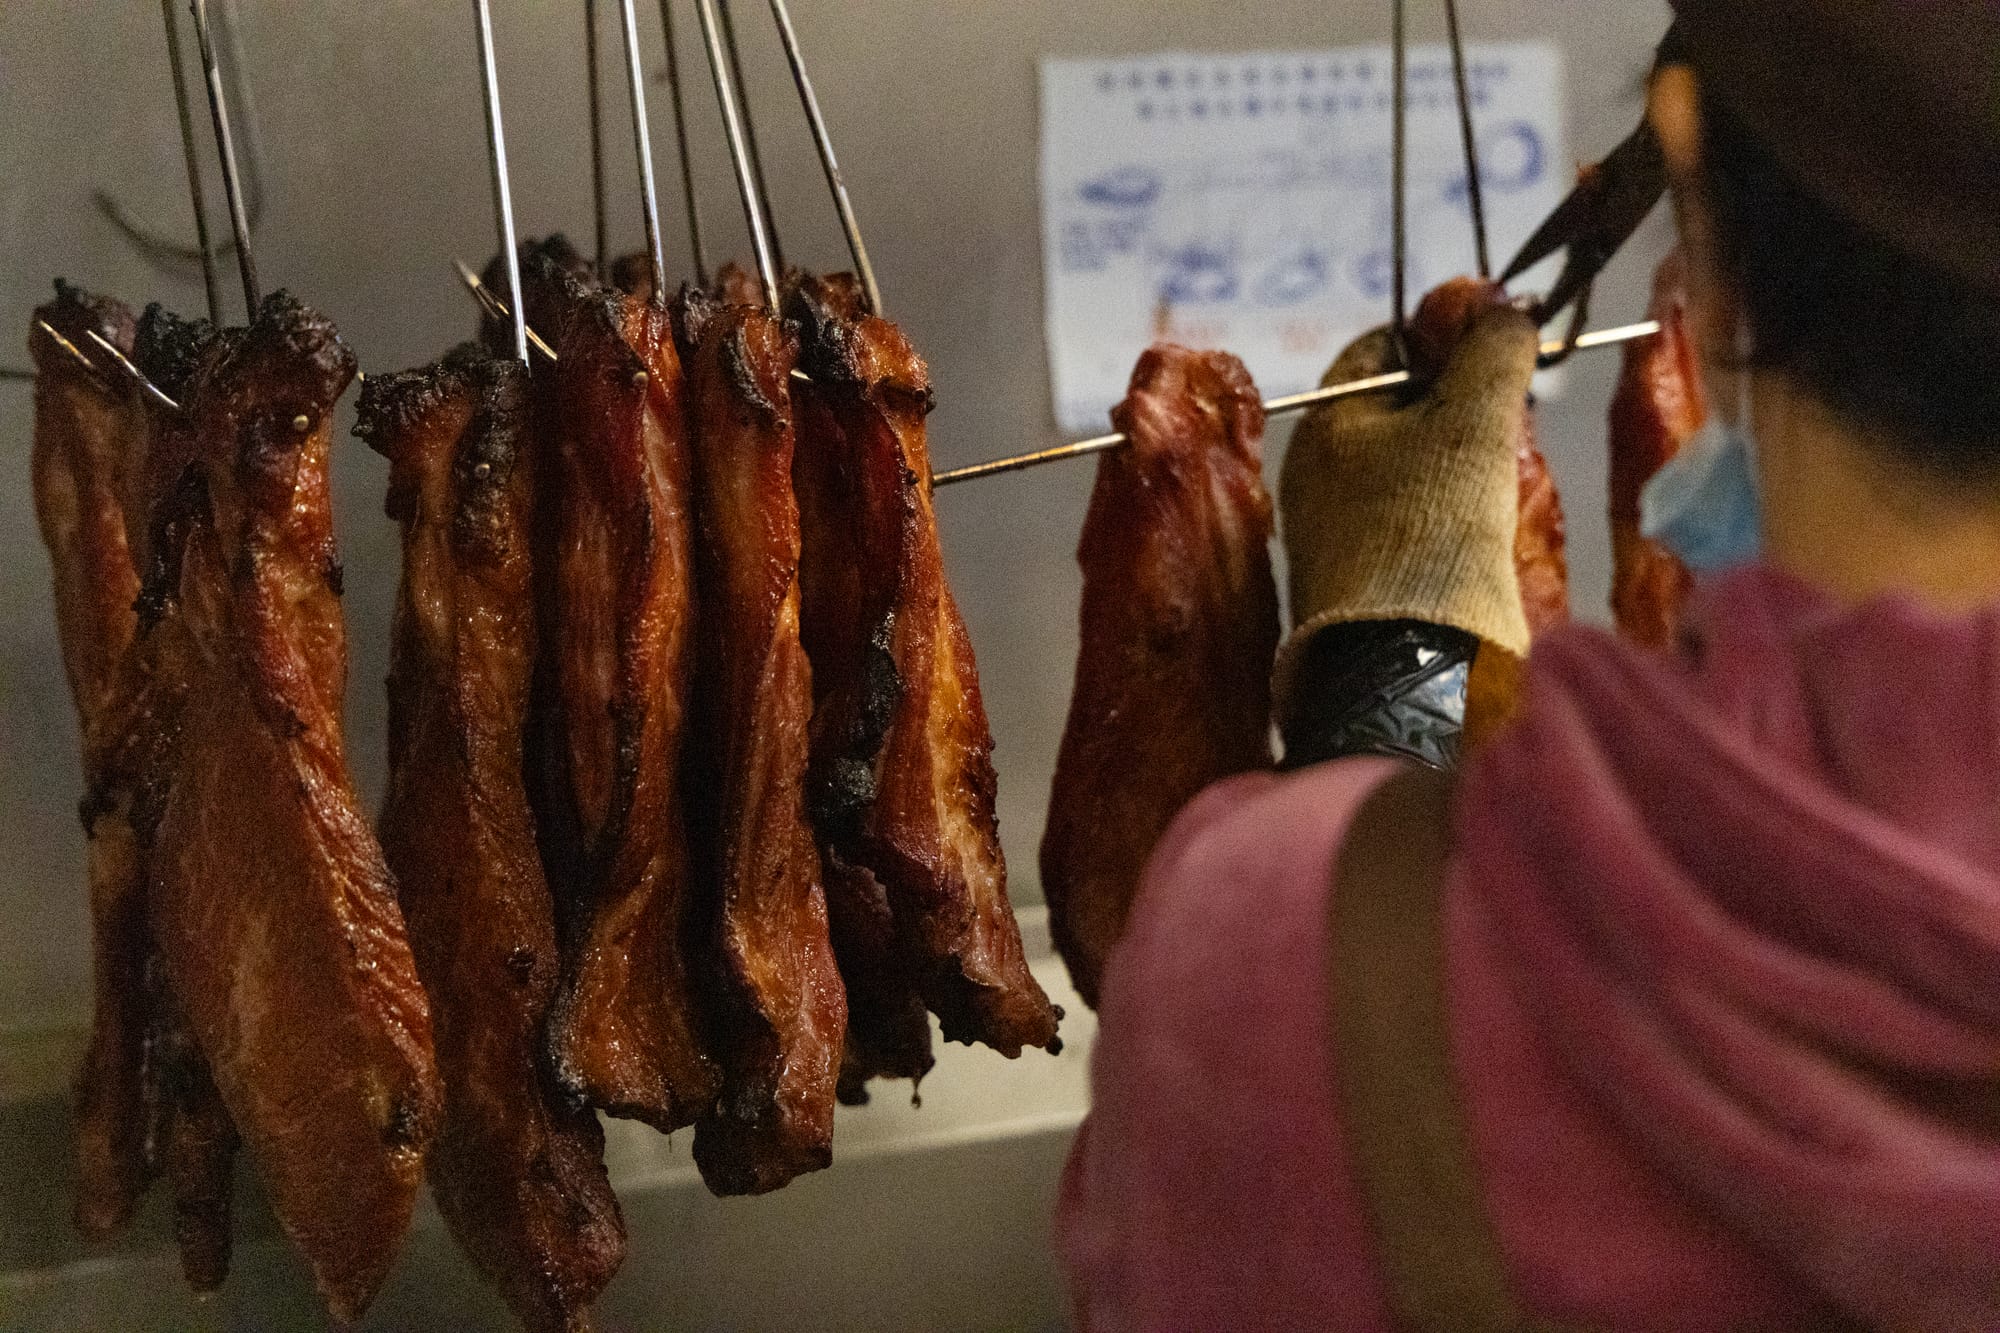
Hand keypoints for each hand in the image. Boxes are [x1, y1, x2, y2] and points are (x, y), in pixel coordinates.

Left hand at [1273, 304, 1539, 704]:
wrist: (1406, 665)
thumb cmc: (1431, 530)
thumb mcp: (1472, 422)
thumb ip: (1492, 353)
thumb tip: (1507, 308)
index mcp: (1326, 421)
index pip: (1385, 345)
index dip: (1445, 334)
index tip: (1502, 346)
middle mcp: (1317, 472)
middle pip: (1402, 406)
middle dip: (1464, 402)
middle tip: (1513, 415)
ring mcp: (1336, 530)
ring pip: (1414, 465)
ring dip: (1467, 460)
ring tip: (1508, 473)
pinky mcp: (1364, 580)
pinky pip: (1413, 521)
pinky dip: (1454, 512)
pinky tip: (1487, 528)